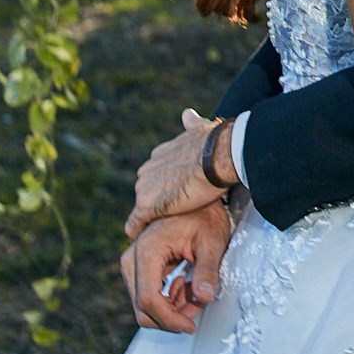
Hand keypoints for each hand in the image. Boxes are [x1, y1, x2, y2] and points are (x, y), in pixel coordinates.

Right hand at [119, 202, 233, 332]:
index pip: (149, 300)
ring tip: (196, 291)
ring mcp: (132, 261)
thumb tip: (205, 298)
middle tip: (199, 307)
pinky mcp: (137, 264)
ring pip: (143, 303)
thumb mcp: (213, 241)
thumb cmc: (206, 214)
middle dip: (171, 316)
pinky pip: (147, 293)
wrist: (197, 193)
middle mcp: (132, 257)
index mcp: (148, 250)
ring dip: (171, 307)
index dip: (169, 319)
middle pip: (142, 307)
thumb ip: (208, 270)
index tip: (190, 326)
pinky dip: (167, 297)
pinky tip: (186, 283)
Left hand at [126, 108, 232, 239]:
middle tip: (174, 215)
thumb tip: (187, 114)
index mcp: (160, 154)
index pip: (156, 174)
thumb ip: (191, 125)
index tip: (176, 196)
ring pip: (143, 208)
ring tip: (163, 228)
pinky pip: (135, 224)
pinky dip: (136, 231)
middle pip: (147, 191)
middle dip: (158, 202)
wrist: (218, 155)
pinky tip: (141, 239)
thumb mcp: (200, 127)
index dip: (166, 186)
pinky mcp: (147, 206)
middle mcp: (148, 169)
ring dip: (152, 217)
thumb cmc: (215, 143)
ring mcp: (145, 188)